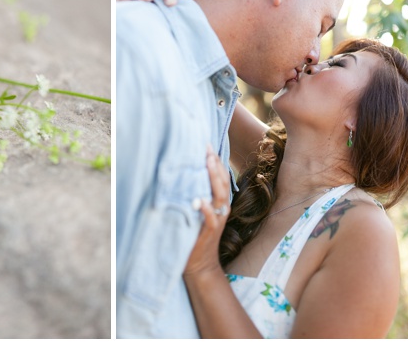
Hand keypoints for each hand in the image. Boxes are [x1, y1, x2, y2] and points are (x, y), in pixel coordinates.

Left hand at [184, 147, 230, 279]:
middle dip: (216, 164)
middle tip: (207, 148)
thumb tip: (185, 171)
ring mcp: (217, 220)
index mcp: (218, 202)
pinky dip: (206, 209)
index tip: (206, 144)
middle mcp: (221, 208)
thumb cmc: (196, 234)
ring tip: (208, 163)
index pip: (221, 177)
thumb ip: (196, 193)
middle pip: (222, 182)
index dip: (215, 160)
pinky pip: (211, 219)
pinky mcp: (209, 232)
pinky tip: (200, 200)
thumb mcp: (198, 210)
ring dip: (214, 179)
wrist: (200, 264)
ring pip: (219, 196)